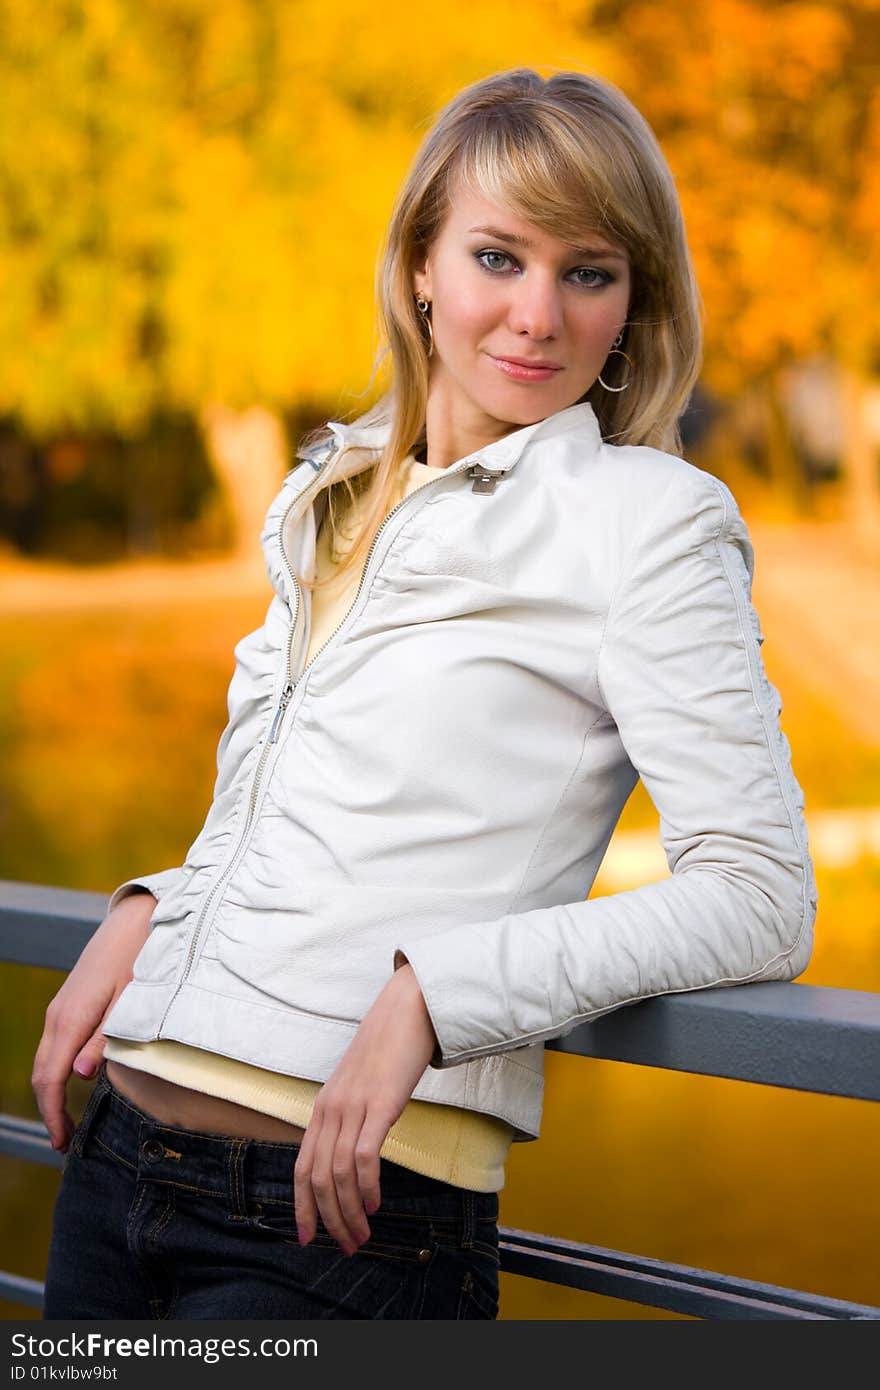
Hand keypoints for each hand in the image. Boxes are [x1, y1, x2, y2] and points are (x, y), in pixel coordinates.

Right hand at [31, 891, 155, 1151]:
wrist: (136, 920)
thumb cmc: (140, 959)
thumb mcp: (131, 1001)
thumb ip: (106, 1038)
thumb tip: (81, 1076)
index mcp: (71, 1019)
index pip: (51, 1079)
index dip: (54, 1114)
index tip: (63, 1142)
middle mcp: (58, 1016)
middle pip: (42, 1074)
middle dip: (50, 1111)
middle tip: (65, 1143)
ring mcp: (60, 1009)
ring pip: (46, 1060)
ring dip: (51, 1093)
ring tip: (68, 1122)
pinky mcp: (68, 1004)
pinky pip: (54, 1046)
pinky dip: (57, 1072)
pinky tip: (74, 1083)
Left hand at [293, 962, 437, 1254]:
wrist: (408, 1009)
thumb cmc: (388, 1049)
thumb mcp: (360, 1086)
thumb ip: (352, 1115)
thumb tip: (355, 1151)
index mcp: (322, 1108)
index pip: (302, 1167)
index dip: (301, 1207)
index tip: (309, 1238)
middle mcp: (330, 1110)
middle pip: (318, 1178)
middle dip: (329, 1220)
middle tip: (347, 1246)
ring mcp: (353, 1106)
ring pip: (339, 1174)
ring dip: (349, 1212)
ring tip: (363, 1234)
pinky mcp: (380, 1104)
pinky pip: (364, 1156)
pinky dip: (366, 1186)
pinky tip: (374, 1203)